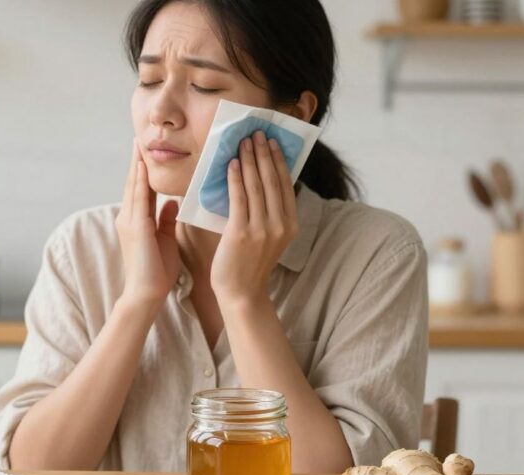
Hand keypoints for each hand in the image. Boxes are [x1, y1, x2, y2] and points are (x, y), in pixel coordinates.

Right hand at [115, 139, 179, 309]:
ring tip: (138, 145)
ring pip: (133, 187)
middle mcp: (128, 218)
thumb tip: (171, 202)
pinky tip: (143, 167)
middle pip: (133, 183)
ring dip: (136, 165)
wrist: (145, 294)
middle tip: (138, 139)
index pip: (141, 190)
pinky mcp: (136, 228)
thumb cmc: (157, 272)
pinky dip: (141, 181)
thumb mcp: (165, 240)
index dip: (142, 171)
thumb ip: (166, 220)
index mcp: (136, 221)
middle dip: (136, 161)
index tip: (145, 152)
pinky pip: (139, 199)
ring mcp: (129, 222)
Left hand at [210, 131, 298, 304]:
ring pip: (256, 186)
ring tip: (244, 142)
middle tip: (256, 133)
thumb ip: (267, 213)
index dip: (278, 160)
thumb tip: (257, 180)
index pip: (285, 184)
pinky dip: (236, 178)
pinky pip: (239, 198)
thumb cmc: (249, 263)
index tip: (271, 141)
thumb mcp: (268, 236)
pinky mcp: (241, 233)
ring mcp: (262, 229)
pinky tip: (232, 164)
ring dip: (250, 159)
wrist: (241, 292)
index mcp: (291, 224)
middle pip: (272, 180)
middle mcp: (280, 225)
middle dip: (264, 153)